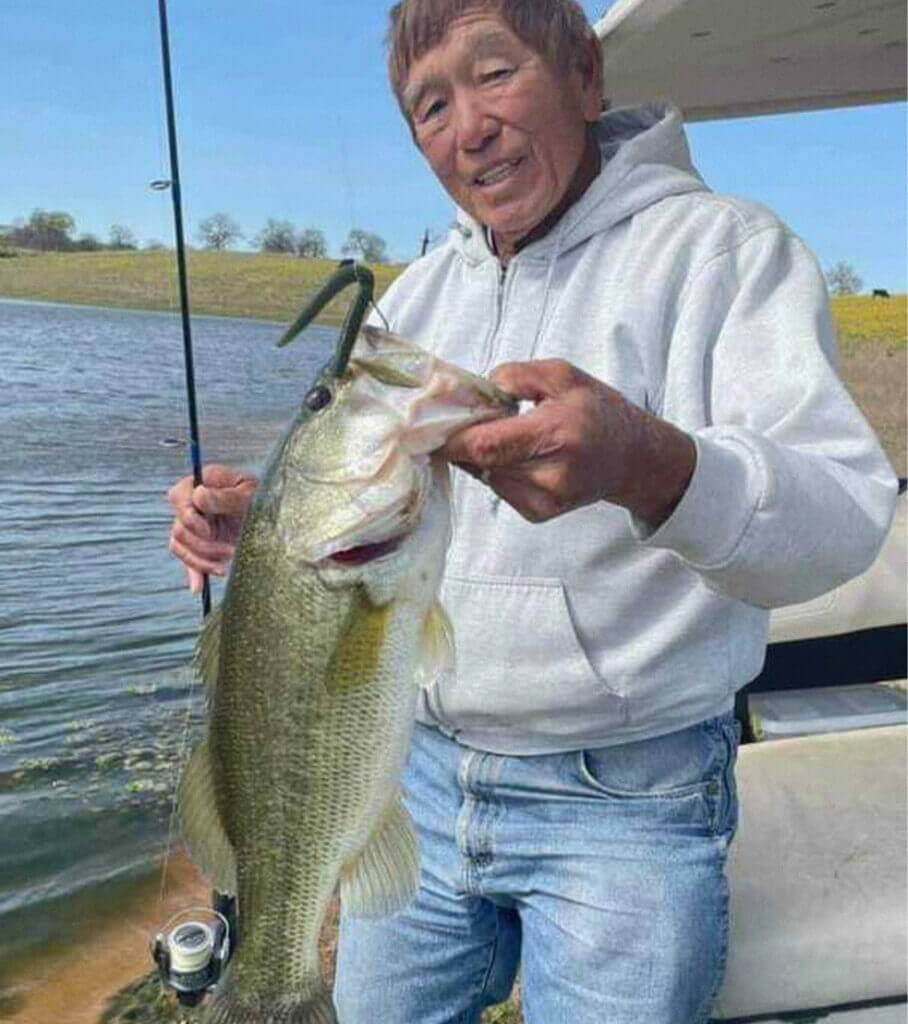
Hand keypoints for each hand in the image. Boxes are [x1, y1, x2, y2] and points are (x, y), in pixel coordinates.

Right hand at [168, 464, 258, 592]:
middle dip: (202, 544)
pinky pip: (188, 559)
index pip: (178, 497)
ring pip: (180, 546)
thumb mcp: (252, 496)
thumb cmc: (269, 499)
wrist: (284, 519)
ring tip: (227, 564)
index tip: (209, 531)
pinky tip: (199, 588)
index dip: (189, 517)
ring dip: (202, 560)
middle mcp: (196, 502)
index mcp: (206, 482)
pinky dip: (194, 573)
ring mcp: (198, 524)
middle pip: (179, 527)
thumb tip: (198, 496)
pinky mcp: (203, 543)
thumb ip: (226, 497)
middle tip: (229, 551)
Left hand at [442, 360, 694, 526]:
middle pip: (482, 463)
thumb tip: (478, 389)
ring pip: (486, 476)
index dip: (453, 438)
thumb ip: (518, 375)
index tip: (431, 425)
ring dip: (480, 454)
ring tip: (501, 433)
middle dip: (464, 440)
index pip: (489, 445)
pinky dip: (495, 469)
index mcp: (559, 434)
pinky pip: (498, 488)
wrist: (631, 458)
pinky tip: (516, 455)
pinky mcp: (538, 514)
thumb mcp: (564, 375)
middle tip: (460, 418)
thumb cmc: (597, 411)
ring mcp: (545, 501)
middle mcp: (553, 474)